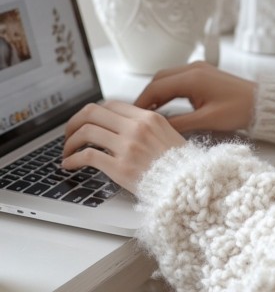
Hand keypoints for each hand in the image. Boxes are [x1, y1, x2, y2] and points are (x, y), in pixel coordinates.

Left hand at [62, 100, 185, 192]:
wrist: (189, 186)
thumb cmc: (181, 167)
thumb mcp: (168, 136)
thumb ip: (146, 128)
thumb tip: (122, 127)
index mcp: (148, 118)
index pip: (110, 104)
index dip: (92, 112)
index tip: (86, 122)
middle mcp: (136, 128)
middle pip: (92, 113)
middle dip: (75, 122)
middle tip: (69, 134)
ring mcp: (128, 147)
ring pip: (86, 131)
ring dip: (70, 141)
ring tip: (67, 151)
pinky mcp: (120, 167)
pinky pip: (87, 156)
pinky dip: (73, 159)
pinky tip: (70, 165)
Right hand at [134, 61, 257, 133]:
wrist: (263, 103)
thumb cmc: (240, 110)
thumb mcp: (207, 121)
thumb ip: (180, 123)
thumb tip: (157, 128)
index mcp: (192, 78)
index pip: (156, 88)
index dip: (141, 102)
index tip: (130, 115)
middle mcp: (193, 69)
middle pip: (158, 80)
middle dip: (146, 97)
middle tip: (135, 114)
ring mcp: (198, 69)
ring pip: (167, 78)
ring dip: (156, 93)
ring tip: (146, 112)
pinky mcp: (203, 74)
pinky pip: (177, 79)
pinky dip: (167, 91)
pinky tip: (164, 105)